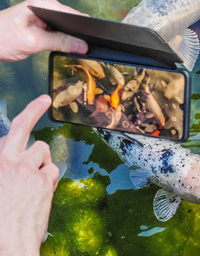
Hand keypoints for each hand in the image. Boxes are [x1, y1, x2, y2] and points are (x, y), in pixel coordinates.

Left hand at [0, 0, 87, 61]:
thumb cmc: (0, 38)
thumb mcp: (33, 42)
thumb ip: (60, 42)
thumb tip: (82, 45)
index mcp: (44, 3)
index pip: (73, 15)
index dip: (83, 29)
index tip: (90, 42)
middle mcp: (45, 4)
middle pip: (71, 19)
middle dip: (76, 34)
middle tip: (80, 49)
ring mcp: (42, 12)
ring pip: (65, 25)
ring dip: (67, 37)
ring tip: (67, 48)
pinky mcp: (39, 21)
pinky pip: (57, 29)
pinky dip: (59, 38)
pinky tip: (57, 45)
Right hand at [0, 95, 58, 254]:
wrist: (6, 245)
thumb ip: (5, 166)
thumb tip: (12, 156)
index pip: (9, 133)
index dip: (22, 117)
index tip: (34, 104)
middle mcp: (7, 163)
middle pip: (22, 127)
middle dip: (33, 109)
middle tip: (43, 100)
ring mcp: (26, 170)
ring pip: (41, 150)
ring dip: (39, 160)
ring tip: (30, 180)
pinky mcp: (43, 181)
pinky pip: (52, 169)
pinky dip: (48, 177)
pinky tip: (40, 191)